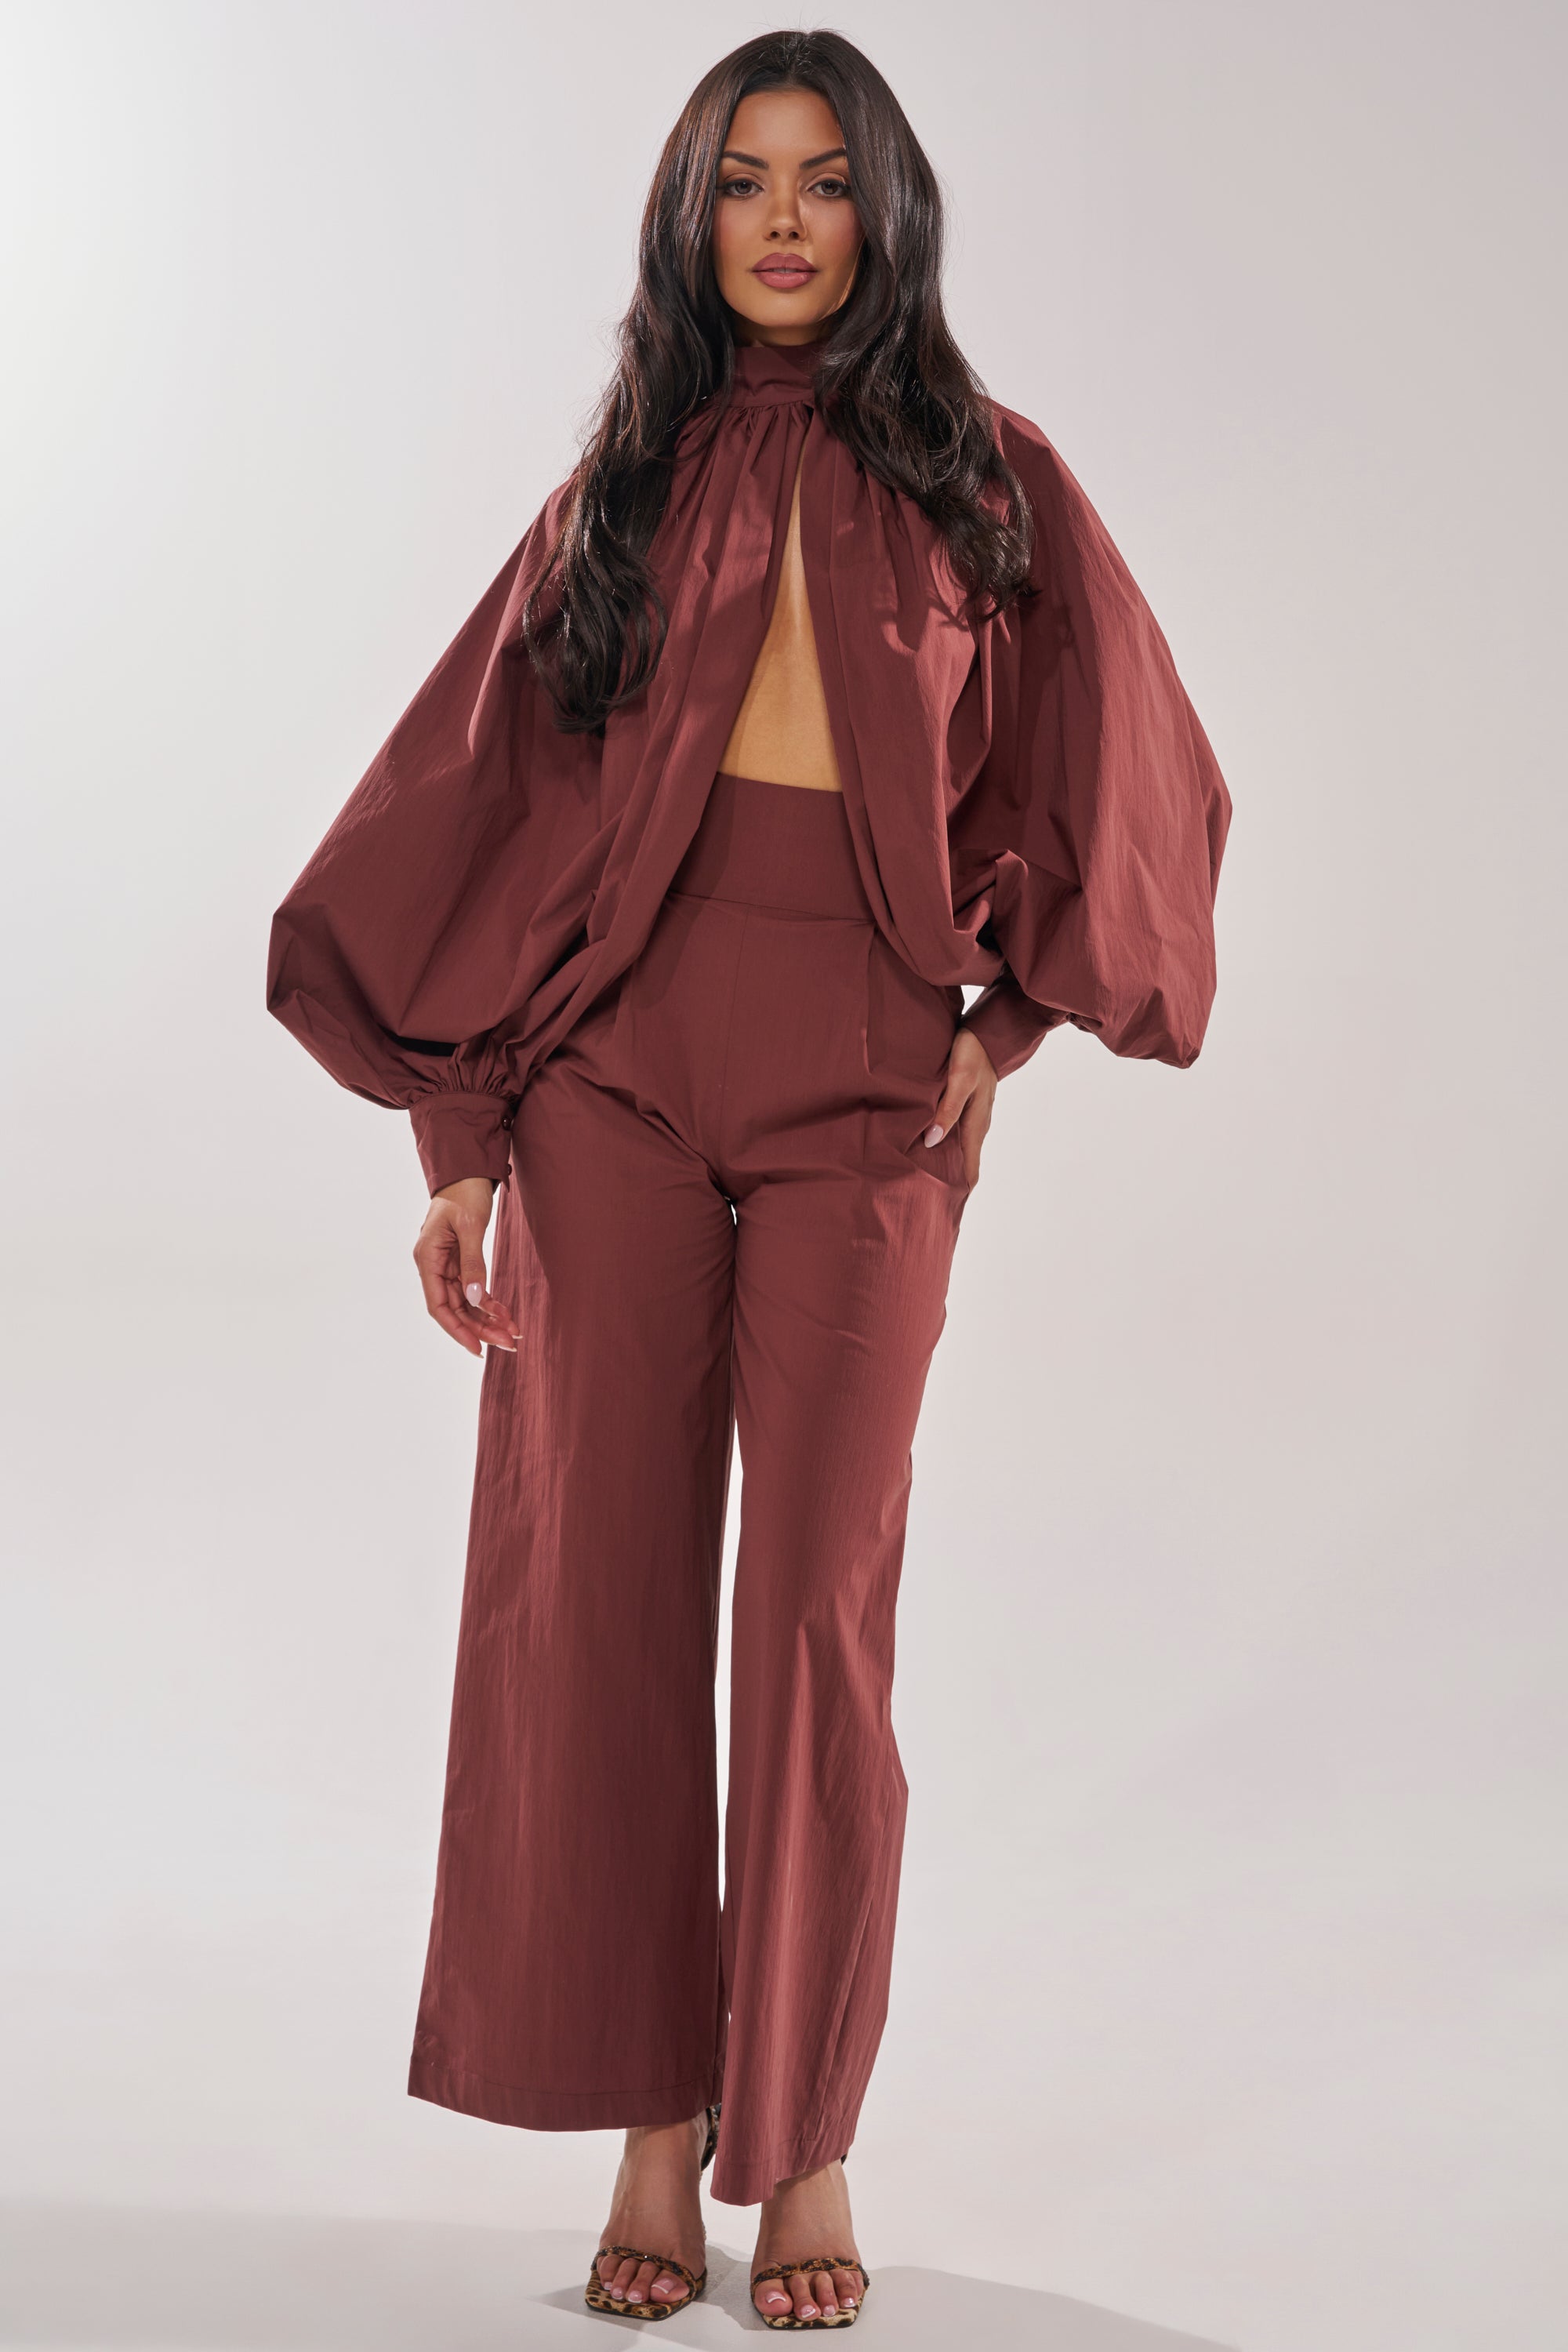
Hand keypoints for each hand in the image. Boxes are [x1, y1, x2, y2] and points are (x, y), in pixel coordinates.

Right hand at [412, 1177, 521, 1357]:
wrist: (468, 1171)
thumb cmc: (464, 1193)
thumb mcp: (470, 1226)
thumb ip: (472, 1262)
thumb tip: (475, 1298)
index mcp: (427, 1258)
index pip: (438, 1305)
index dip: (457, 1330)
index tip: (478, 1348)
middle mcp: (434, 1266)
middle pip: (455, 1309)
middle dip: (480, 1328)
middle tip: (508, 1343)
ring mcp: (447, 1266)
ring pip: (466, 1303)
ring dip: (488, 1319)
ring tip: (513, 1333)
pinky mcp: (461, 1262)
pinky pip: (473, 1290)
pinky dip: (490, 1303)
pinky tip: (506, 1314)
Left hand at [924, 1027, 996, 1188]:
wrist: (986, 1031)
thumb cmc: (973, 1054)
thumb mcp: (959, 1081)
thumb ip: (947, 1110)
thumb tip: (933, 1142)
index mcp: (976, 1126)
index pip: (971, 1170)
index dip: (959, 1190)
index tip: (942, 1207)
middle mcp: (975, 1126)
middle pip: (962, 1164)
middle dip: (946, 1181)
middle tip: (921, 1197)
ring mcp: (971, 1117)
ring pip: (957, 1149)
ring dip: (942, 1162)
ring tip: (917, 1176)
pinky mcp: (963, 1106)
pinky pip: (953, 1133)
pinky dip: (941, 1144)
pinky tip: (923, 1144)